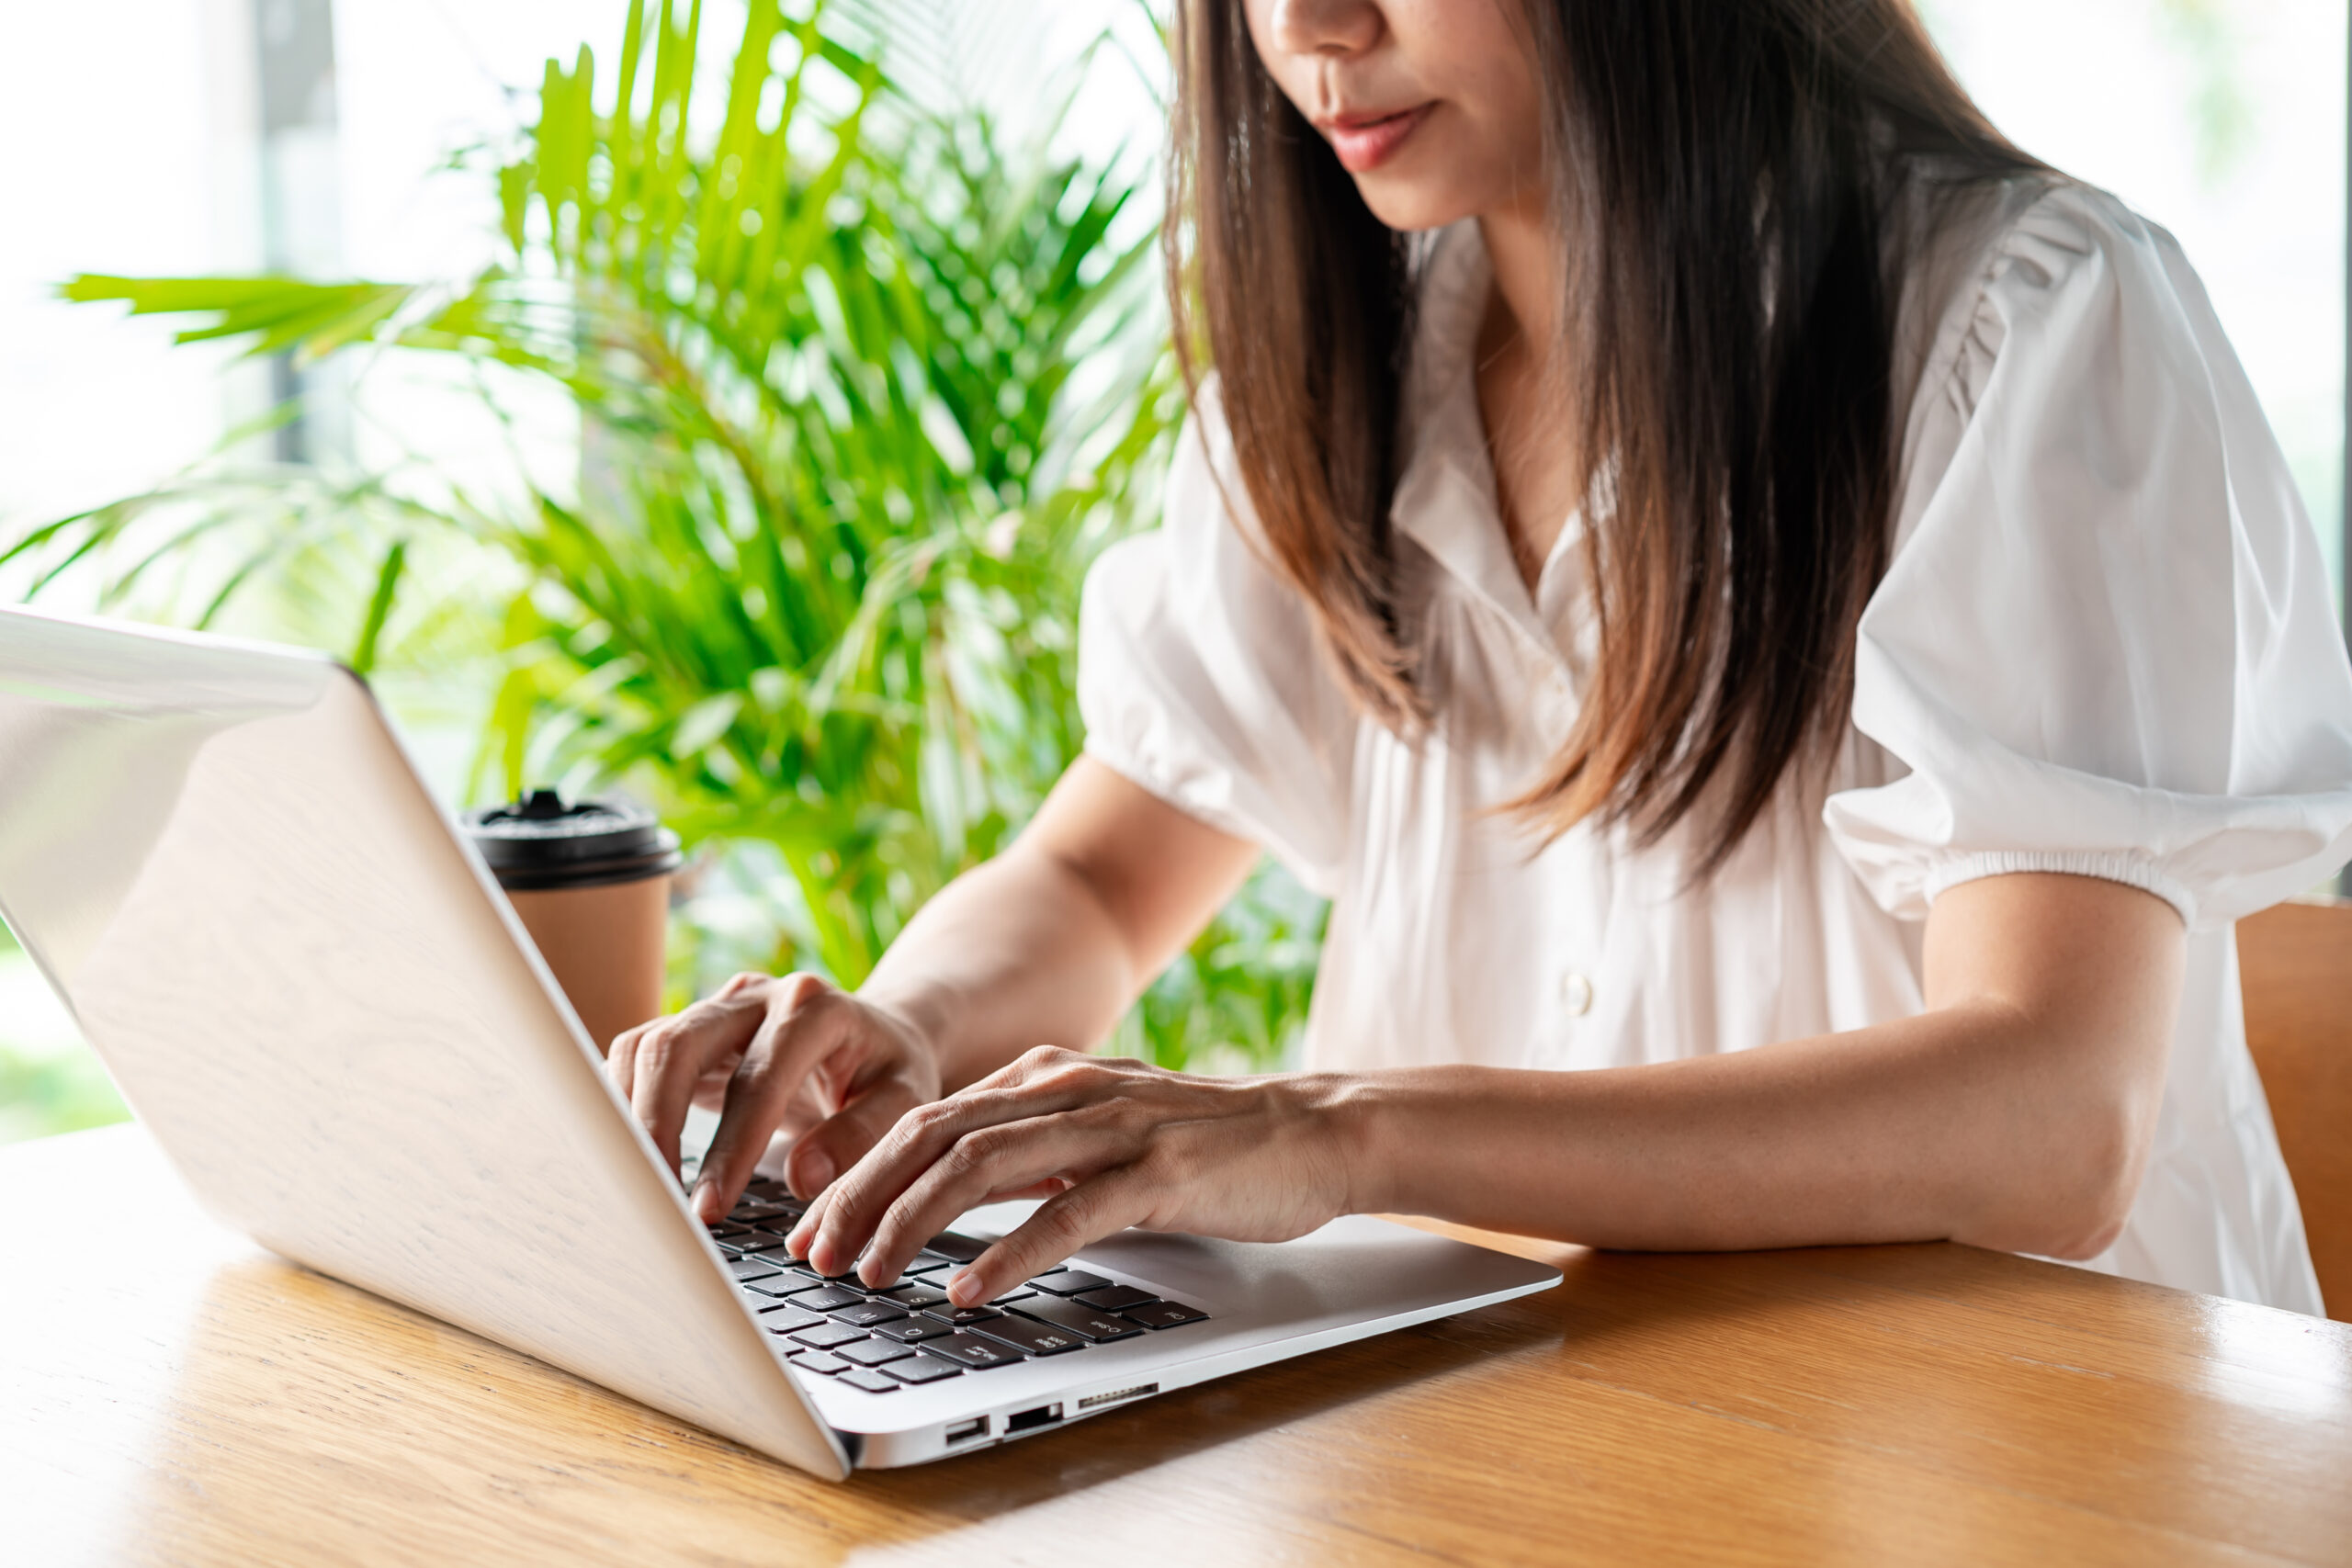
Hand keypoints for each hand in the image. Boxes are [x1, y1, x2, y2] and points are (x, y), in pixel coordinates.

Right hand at [606, 972, 942, 1222]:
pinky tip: (626, 1152)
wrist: (878, 1036)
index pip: (758, 1079)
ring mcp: (718, 1007)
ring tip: (636, 1182)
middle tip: (654, 1197)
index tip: (710, 1208)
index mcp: (815, 1009)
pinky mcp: (692, 1029)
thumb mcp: (905, 1104)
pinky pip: (638, 1056)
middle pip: (679, 1046)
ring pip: (646, 1047)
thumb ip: (860, 1137)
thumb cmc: (889, 1075)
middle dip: (656, 1126)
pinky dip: (621, 1102)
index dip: (730, 1147)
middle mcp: (757, 996)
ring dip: (629, 1115)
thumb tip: (802, 1178)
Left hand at [783, 1046, 1365, 1306]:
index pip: (924, 1117)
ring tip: (869, 1274)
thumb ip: (1029, 1144)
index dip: (856, 1172)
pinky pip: (1065, 1214)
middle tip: (813, 1254)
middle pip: (932, 1135)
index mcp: (1045, 1075)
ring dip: (911, 1223)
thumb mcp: (1099, 1126)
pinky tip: (968, 1289)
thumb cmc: (1204, 1142)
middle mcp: (1067, 1088)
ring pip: (982, 1166)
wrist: (1313, 1130)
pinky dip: (1007, 1253)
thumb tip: (943, 1185)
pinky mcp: (1157, 1174)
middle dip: (859, 1197)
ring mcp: (1112, 1127)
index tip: (811, 1226)